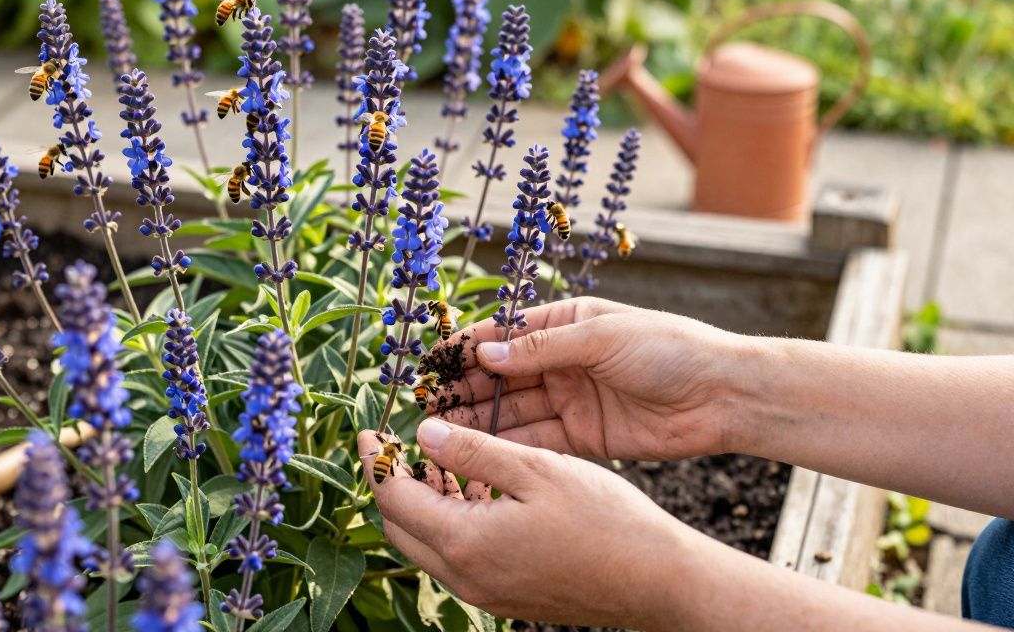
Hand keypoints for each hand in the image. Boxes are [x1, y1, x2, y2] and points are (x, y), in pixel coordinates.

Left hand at [358, 420, 694, 627]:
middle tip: (396, 444)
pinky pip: (457, 557)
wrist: (657, 582)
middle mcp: (466, 577)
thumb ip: (473, 451)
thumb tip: (423, 432)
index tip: (369, 430)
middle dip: (391, 483)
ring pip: (427, 544)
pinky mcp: (505, 595)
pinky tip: (474, 489)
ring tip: (437, 457)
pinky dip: (450, 521)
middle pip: (400, 527)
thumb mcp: (536, 469)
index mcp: (466, 543)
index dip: (377, 461)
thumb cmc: (606, 520)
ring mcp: (484, 592)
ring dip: (422, 501)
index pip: (395, 498)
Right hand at [433, 297, 751, 460]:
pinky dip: (508, 449)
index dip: (464, 349)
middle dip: (463, 391)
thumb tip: (484, 353)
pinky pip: (536, 443)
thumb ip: (541, 348)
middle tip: (425, 408)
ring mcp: (570, 401)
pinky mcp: (583, 438)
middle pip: (500, 377)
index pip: (501, 334)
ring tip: (440, 434)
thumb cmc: (670, 348)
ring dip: (479, 422)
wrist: (724, 395)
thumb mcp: (601, 337)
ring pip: (513, 412)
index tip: (429, 365)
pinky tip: (477, 456)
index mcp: (564, 324)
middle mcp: (561, 362)